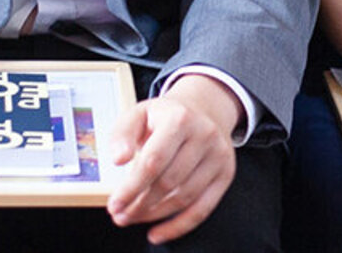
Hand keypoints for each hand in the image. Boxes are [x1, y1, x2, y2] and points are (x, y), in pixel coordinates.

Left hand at [106, 75, 240, 243]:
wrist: (204, 110)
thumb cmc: (166, 116)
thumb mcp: (139, 113)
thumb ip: (122, 133)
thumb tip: (118, 158)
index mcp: (180, 118)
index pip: (153, 161)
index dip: (131, 188)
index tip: (114, 203)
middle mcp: (204, 135)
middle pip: (168, 182)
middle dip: (139, 204)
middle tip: (120, 214)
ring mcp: (218, 156)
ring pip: (184, 197)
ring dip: (154, 215)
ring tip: (133, 218)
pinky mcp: (226, 174)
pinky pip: (203, 208)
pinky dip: (179, 225)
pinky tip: (159, 232)